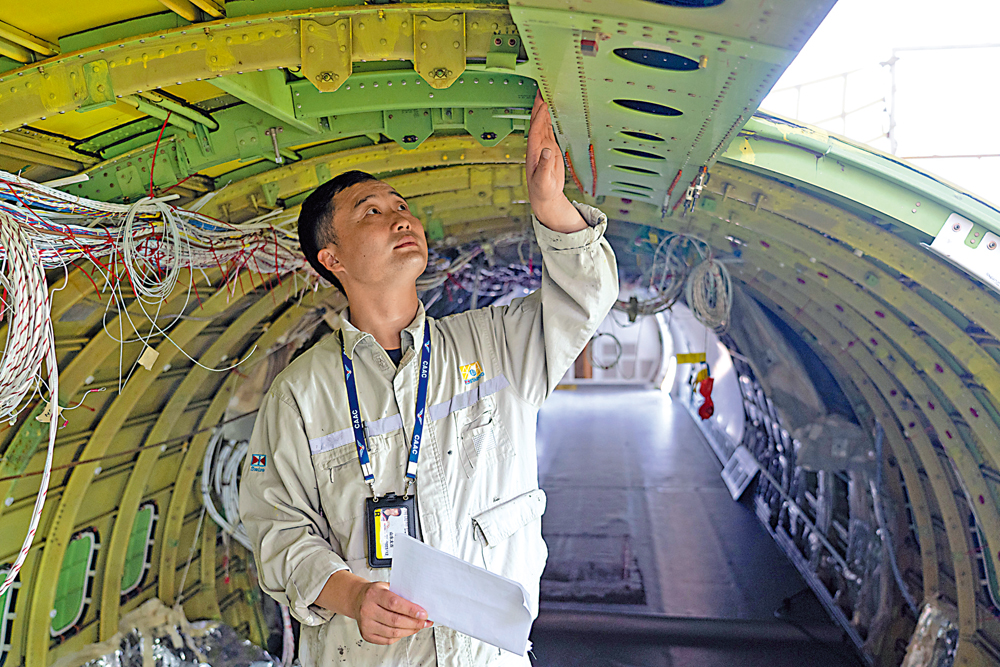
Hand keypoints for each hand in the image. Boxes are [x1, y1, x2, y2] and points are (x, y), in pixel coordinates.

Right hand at [352, 581, 432, 644]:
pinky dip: (400, 636)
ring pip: (392, 632)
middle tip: (424, 621)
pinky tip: (406, 631)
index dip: (411, 610)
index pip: (394, 603)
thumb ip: (400, 593)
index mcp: (373, 594)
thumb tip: (420, 604)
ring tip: (418, 626)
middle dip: (414, 623)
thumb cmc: (374, 593)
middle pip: (395, 620)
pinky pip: (387, 640)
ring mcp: (366, 624)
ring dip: (409, 631)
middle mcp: (367, 609)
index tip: (423, 613)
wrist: (357, 599)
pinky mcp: (366, 635)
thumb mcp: (386, 586)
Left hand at [526, 90, 585, 230]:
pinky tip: (554, 107)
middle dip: (539, 104)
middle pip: (537, 120)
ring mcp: (544, 144)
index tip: (544, 102)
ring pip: (544, 121)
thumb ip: (544, 166)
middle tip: (543, 87)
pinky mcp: (551, 146)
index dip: (539, 115)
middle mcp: (538, 144)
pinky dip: (552, 116)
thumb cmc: (542, 189)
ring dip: (545, 107)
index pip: (536, 128)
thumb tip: (546, 150)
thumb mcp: (543, 180)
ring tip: (549, 92)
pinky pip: (550, 127)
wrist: (544, 195)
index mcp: (533, 150)